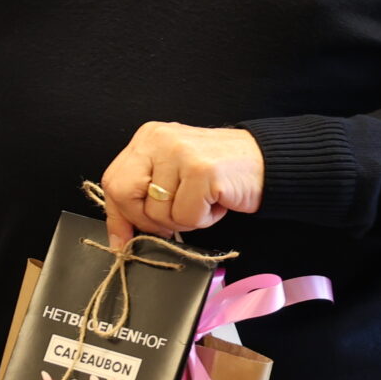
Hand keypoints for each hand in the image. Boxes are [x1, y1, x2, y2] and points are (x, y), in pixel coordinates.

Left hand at [99, 122, 262, 243]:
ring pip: (158, 212)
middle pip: (125, 196)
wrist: (267, 162)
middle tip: (176, 219)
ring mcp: (180, 153)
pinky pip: (187, 216)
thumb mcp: (174, 175)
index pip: (113, 182)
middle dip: (148, 221)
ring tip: (204, 201)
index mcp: (147, 139)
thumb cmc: (218, 173)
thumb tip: (120, 236)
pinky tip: (217, 201)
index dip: (118, 216)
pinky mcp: (202, 171)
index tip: (122, 241)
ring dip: (184, 220)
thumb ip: (145, 195)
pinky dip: (204, 219)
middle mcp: (159, 140)